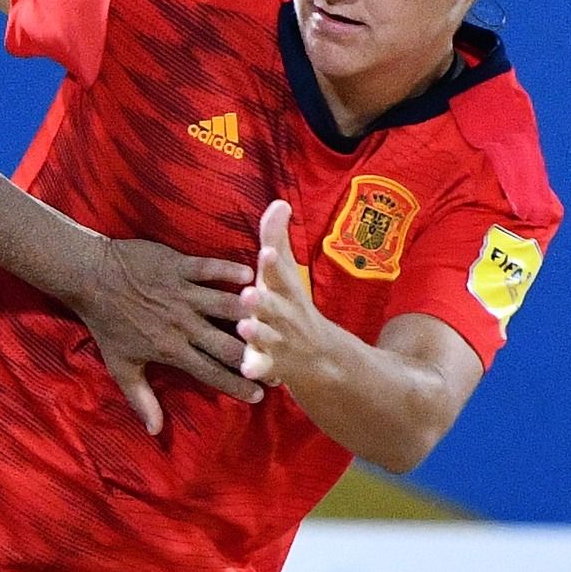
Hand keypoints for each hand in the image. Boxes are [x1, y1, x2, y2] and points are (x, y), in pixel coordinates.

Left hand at [67, 237, 259, 436]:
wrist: (90, 278)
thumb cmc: (107, 324)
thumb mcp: (121, 366)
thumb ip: (141, 399)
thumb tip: (155, 431)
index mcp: (170, 350)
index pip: (210, 372)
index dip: (236, 384)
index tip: (260, 395)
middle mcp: (181, 324)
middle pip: (226, 342)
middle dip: (255, 353)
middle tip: (283, 359)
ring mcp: (181, 294)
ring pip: (224, 305)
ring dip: (250, 310)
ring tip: (276, 316)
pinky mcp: (178, 266)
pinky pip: (209, 268)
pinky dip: (230, 271)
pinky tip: (253, 275)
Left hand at [237, 199, 331, 388]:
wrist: (325, 357)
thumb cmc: (291, 305)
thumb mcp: (285, 274)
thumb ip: (277, 239)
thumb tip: (278, 201)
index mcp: (286, 291)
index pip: (280, 274)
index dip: (274, 263)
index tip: (266, 251)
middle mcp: (285, 315)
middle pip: (275, 307)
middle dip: (264, 301)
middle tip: (248, 294)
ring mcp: (280, 341)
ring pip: (268, 337)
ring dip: (258, 333)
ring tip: (245, 327)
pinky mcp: (271, 364)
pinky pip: (263, 367)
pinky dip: (256, 368)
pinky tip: (245, 370)